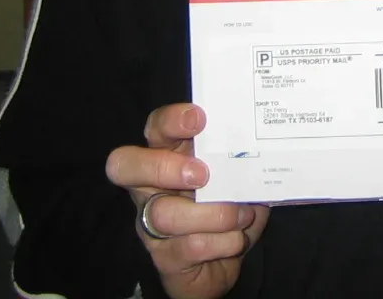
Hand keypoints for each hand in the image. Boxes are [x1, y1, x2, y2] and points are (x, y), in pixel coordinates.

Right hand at [105, 103, 269, 298]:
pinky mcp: (164, 257)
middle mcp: (149, 187)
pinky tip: (237, 238)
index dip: (170, 120)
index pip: (155, 128)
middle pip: (125, 166)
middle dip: (163, 166)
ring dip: (214, 214)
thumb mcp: (235, 178)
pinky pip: (190, 246)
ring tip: (242, 215)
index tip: (199, 119)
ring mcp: (151, 224)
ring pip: (163, 214)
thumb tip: (257, 144)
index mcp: (168, 156)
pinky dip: (222, 241)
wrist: (222, 263)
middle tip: (203, 174)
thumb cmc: (227, 209)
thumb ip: (236, 159)